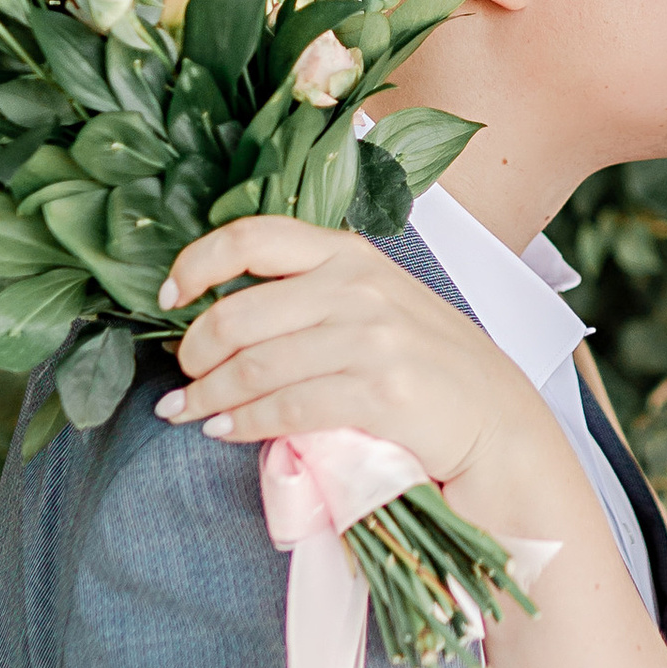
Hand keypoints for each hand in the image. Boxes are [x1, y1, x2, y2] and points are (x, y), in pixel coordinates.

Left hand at [155, 216, 560, 496]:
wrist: (498, 424)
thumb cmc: (429, 367)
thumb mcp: (376, 306)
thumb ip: (313, 297)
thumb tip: (222, 317)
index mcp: (350, 255)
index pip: (253, 236)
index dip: (197, 263)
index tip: (168, 296)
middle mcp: (358, 287)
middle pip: (239, 313)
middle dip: (194, 351)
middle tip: (179, 377)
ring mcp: (372, 339)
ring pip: (255, 366)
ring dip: (207, 395)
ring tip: (185, 412)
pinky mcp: (382, 393)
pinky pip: (287, 408)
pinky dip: (243, 423)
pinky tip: (224, 431)